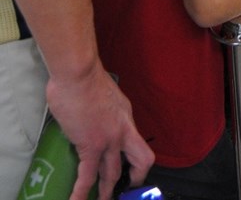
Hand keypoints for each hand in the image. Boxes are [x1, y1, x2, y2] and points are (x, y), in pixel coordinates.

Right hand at [46, 63, 153, 199]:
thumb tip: (90, 117)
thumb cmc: (85, 78)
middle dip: (134, 179)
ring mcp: (110, 139)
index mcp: (126, 115)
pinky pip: (88, 176)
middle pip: (141, 159)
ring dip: (105, 190)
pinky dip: (81, 192)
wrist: (78, 73)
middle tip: (122, 190)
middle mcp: (123, 129)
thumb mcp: (104, 95)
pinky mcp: (91, 146)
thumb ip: (102, 110)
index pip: (136, 142)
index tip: (127, 169)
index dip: (133, 158)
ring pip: (113, 173)